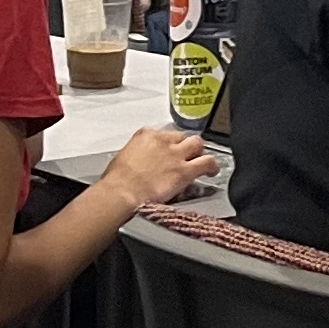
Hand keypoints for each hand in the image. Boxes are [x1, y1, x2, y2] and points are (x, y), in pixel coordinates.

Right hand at [101, 127, 220, 212]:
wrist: (121, 193)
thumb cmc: (116, 182)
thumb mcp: (122, 159)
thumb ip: (136, 156)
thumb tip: (139, 164)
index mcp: (145, 135)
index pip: (163, 134)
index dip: (168, 144)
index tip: (167, 152)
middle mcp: (163, 141)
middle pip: (182, 136)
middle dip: (185, 146)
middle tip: (187, 155)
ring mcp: (176, 155)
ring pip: (197, 144)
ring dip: (200, 152)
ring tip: (202, 160)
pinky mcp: (185, 171)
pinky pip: (207, 162)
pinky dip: (212, 166)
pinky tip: (212, 171)